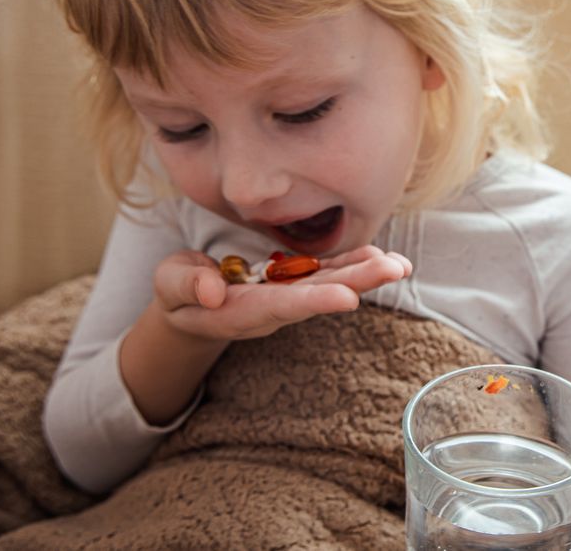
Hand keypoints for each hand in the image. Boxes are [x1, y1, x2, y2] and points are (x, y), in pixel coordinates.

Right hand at [153, 245, 411, 340]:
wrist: (193, 304)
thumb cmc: (179, 293)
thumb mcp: (170, 286)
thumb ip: (186, 285)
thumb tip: (213, 290)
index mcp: (238, 312)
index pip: (278, 306)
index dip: (312, 301)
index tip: (348, 298)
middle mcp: (271, 309)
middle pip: (315, 297)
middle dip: (355, 283)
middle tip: (392, 271)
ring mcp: (287, 296)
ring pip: (328, 285)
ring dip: (365, 275)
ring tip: (400, 266)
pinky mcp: (296, 283)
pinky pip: (328, 274)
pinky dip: (356, 265)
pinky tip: (385, 259)